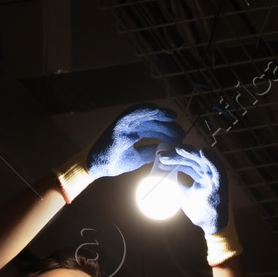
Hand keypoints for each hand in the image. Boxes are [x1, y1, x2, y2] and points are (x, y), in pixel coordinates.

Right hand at [56, 104, 183, 201]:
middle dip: (167, 124)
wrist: (96, 167)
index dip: (166, 131)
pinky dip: (143, 109)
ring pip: (144, 114)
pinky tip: (156, 109)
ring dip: (159, 113)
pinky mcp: (117, 125)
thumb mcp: (137, 158)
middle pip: (152, 121)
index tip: (180, 136)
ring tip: (173, 117)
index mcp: (134, 132)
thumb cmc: (114, 162)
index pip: (153, 129)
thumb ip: (149, 152)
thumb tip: (165, 150)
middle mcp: (129, 126)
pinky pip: (131, 113)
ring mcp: (123, 124)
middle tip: (181, 131)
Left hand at [159, 144, 228, 235]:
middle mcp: (208, 174)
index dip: (174, 159)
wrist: (210, 226)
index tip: (161, 159)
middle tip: (163, 156)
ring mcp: (215, 178)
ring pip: (204, 160)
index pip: (187, 163)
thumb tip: (161, 180)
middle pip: (193, 159)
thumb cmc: (199, 211)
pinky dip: (211, 159)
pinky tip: (203, 151)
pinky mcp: (221, 184)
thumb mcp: (182, 196)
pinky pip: (218, 169)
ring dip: (192, 153)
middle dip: (178, 155)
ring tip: (178, 149)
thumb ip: (176, 186)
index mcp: (200, 176)